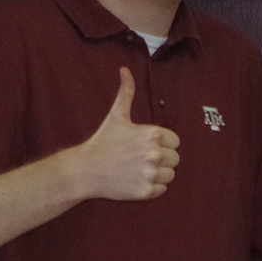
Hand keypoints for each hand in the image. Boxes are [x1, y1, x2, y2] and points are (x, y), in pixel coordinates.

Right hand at [72, 67, 179, 200]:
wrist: (86, 170)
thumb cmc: (103, 141)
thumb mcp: (116, 115)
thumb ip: (126, 92)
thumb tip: (125, 70)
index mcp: (153, 135)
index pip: (175, 141)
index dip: (163, 143)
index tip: (145, 144)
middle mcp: (155, 154)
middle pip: (175, 158)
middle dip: (162, 158)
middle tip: (141, 157)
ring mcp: (151, 174)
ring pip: (171, 175)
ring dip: (159, 173)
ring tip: (139, 168)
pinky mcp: (147, 191)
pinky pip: (163, 189)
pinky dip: (153, 187)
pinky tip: (137, 179)